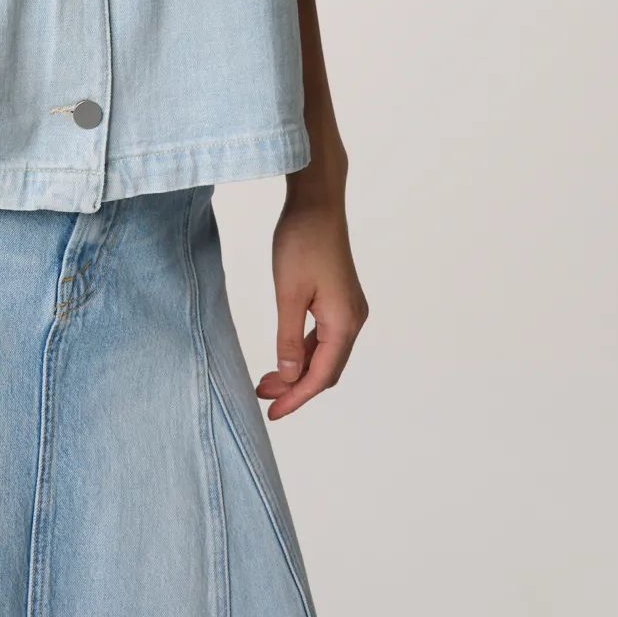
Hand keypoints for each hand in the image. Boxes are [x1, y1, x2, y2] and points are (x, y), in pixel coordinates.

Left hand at [254, 193, 368, 419]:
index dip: (297, 398)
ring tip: (267, 380)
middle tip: (264, 398)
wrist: (317, 202)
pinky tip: (285, 354)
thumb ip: (288, 338)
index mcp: (344, 322)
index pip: (321, 376)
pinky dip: (304, 350)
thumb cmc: (302, 241)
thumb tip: (290, 376)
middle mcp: (353, 319)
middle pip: (326, 369)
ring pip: (325, 353)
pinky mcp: (340, 298)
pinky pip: (324, 335)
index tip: (272, 413)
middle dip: (296, 388)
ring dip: (298, 369)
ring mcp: (349, 308)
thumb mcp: (288, 293)